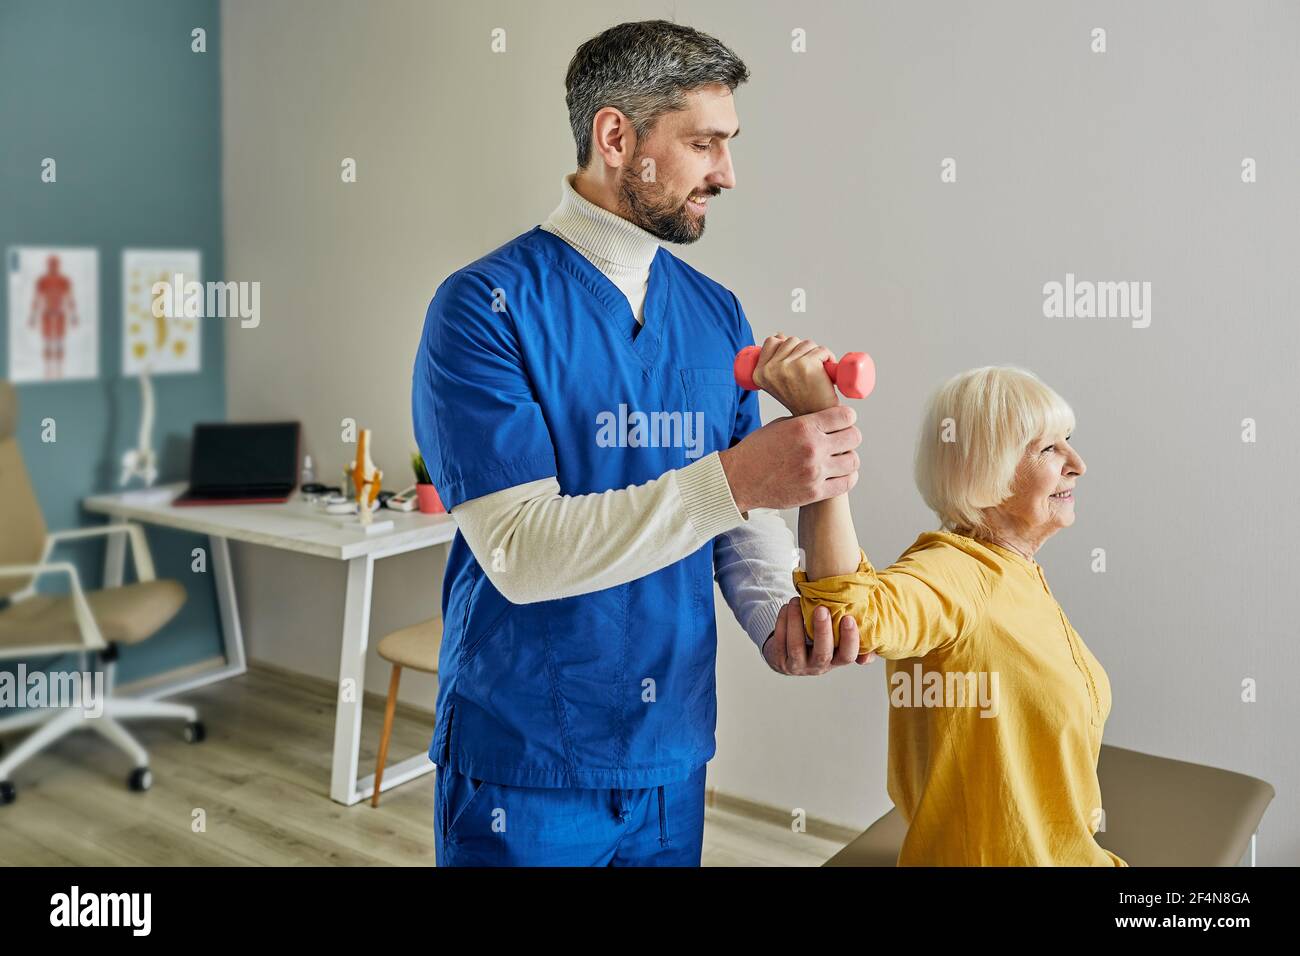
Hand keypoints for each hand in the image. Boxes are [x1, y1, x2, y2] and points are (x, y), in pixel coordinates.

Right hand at [718, 405, 859, 513]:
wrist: (739, 479)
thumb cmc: (757, 451)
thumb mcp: (780, 425)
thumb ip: (807, 422)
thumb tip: (829, 419)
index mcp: (804, 427)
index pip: (845, 416)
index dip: (847, 417)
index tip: (843, 421)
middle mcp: (812, 448)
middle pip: (854, 437)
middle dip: (850, 436)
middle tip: (842, 440)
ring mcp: (815, 472)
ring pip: (853, 461)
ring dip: (849, 457)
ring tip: (839, 458)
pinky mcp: (814, 492)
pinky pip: (846, 483)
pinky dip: (847, 477)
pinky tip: (840, 473)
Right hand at [751, 334, 838, 415]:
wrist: (816, 418)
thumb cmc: (800, 400)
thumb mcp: (778, 380)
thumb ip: (774, 358)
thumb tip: (780, 335)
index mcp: (759, 374)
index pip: (771, 341)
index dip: (786, 347)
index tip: (795, 363)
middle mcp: (770, 370)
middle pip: (791, 340)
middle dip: (803, 351)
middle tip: (808, 372)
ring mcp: (788, 367)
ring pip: (807, 343)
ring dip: (816, 354)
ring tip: (817, 373)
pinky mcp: (806, 365)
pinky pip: (821, 349)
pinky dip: (828, 357)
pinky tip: (826, 373)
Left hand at [762, 597, 875, 674]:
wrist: (788, 656)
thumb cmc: (818, 642)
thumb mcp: (836, 642)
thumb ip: (851, 635)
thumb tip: (871, 634)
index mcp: (836, 660)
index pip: (847, 655)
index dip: (849, 640)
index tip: (848, 618)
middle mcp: (818, 666)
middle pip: (822, 653)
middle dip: (822, 630)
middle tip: (821, 609)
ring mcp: (798, 666)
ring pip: (796, 646)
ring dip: (796, 621)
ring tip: (796, 601)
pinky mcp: (780, 661)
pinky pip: (780, 641)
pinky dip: (782, 622)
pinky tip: (786, 608)